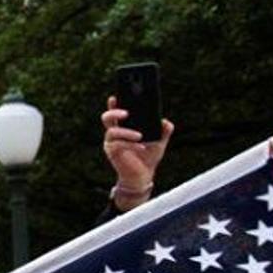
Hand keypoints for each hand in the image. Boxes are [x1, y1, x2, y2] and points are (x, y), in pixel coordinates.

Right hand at [101, 95, 173, 210]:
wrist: (143, 176)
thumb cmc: (149, 157)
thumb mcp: (160, 142)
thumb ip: (163, 131)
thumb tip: (165, 122)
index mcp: (123, 127)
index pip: (116, 111)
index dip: (114, 103)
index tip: (116, 96)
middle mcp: (114, 133)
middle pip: (106, 118)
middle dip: (114, 113)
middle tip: (127, 113)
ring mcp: (111, 143)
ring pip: (112, 132)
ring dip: (126, 132)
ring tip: (140, 135)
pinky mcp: (113, 153)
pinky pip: (118, 145)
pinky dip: (130, 144)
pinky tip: (141, 146)